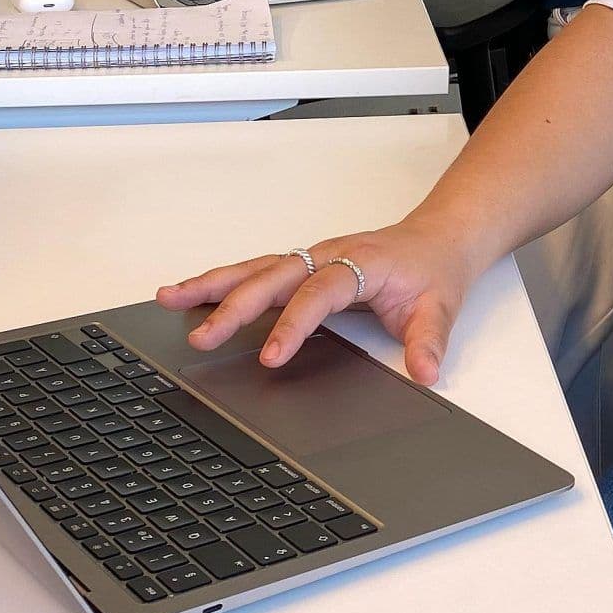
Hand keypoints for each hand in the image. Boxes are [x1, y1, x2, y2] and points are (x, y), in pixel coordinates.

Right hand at [156, 217, 480, 385]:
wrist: (438, 239)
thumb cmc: (434, 269)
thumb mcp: (442, 306)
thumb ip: (429, 341)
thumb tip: (426, 373)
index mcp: (359, 263)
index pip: (319, 292)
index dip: (293, 323)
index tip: (271, 356)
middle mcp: (326, 254)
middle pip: (273, 276)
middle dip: (235, 307)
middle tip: (203, 337)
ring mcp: (310, 257)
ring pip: (255, 269)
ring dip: (213, 285)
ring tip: (170, 297)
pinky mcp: (301, 266)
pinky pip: (256, 272)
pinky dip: (222, 282)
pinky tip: (192, 293)